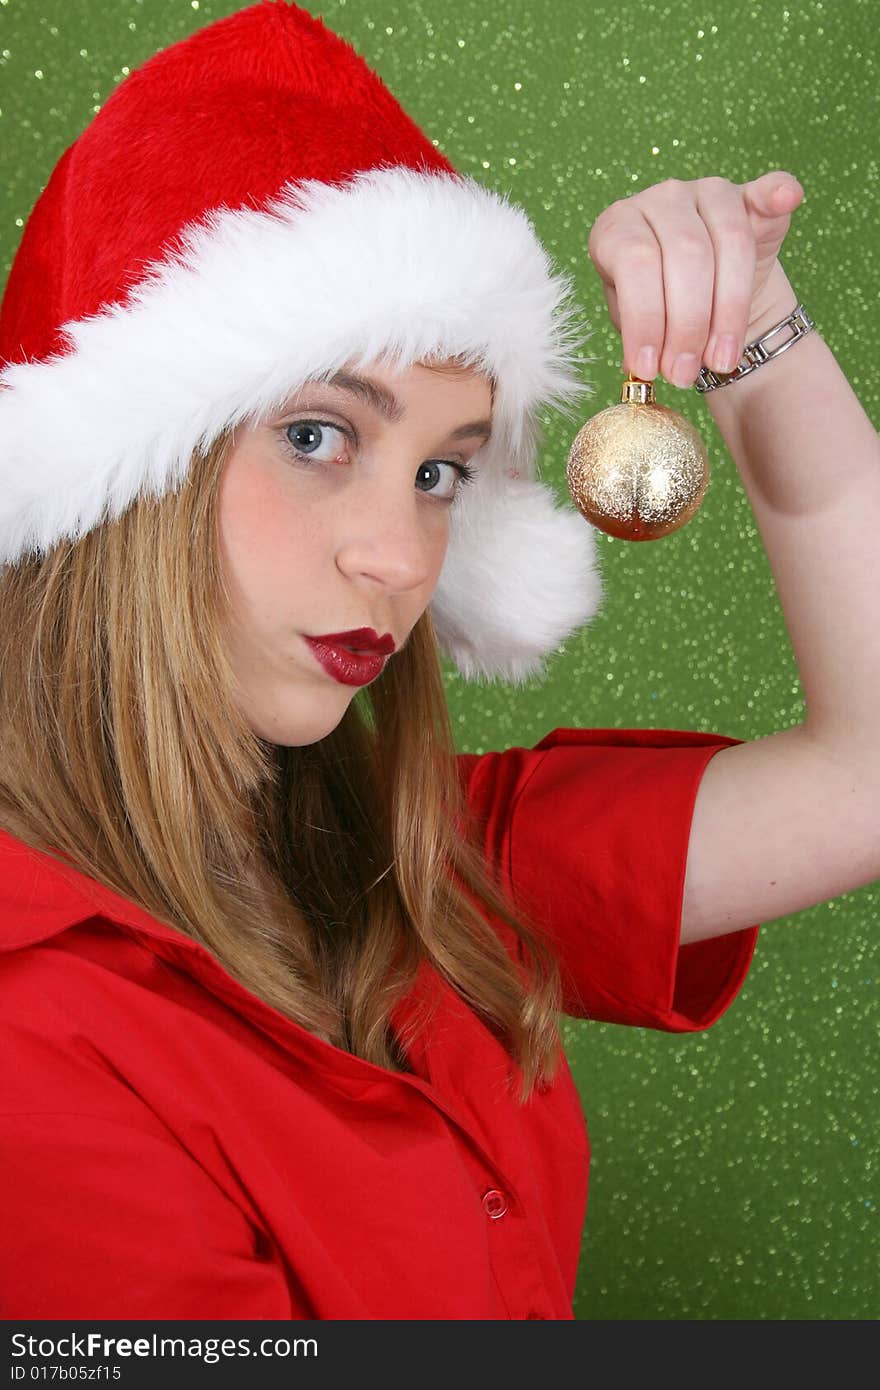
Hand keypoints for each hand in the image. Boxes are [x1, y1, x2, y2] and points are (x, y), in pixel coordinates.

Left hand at [586, 170, 805, 387]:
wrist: (700, 300)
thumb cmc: (659, 311)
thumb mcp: (638, 324)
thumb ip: (640, 336)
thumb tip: (646, 367)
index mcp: (618, 226)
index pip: (635, 265)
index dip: (645, 320)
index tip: (650, 369)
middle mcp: (660, 199)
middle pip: (685, 255)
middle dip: (687, 326)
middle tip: (685, 374)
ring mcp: (706, 193)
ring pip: (729, 243)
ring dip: (729, 312)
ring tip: (721, 361)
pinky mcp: (747, 196)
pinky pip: (765, 191)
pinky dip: (777, 194)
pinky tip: (788, 197)